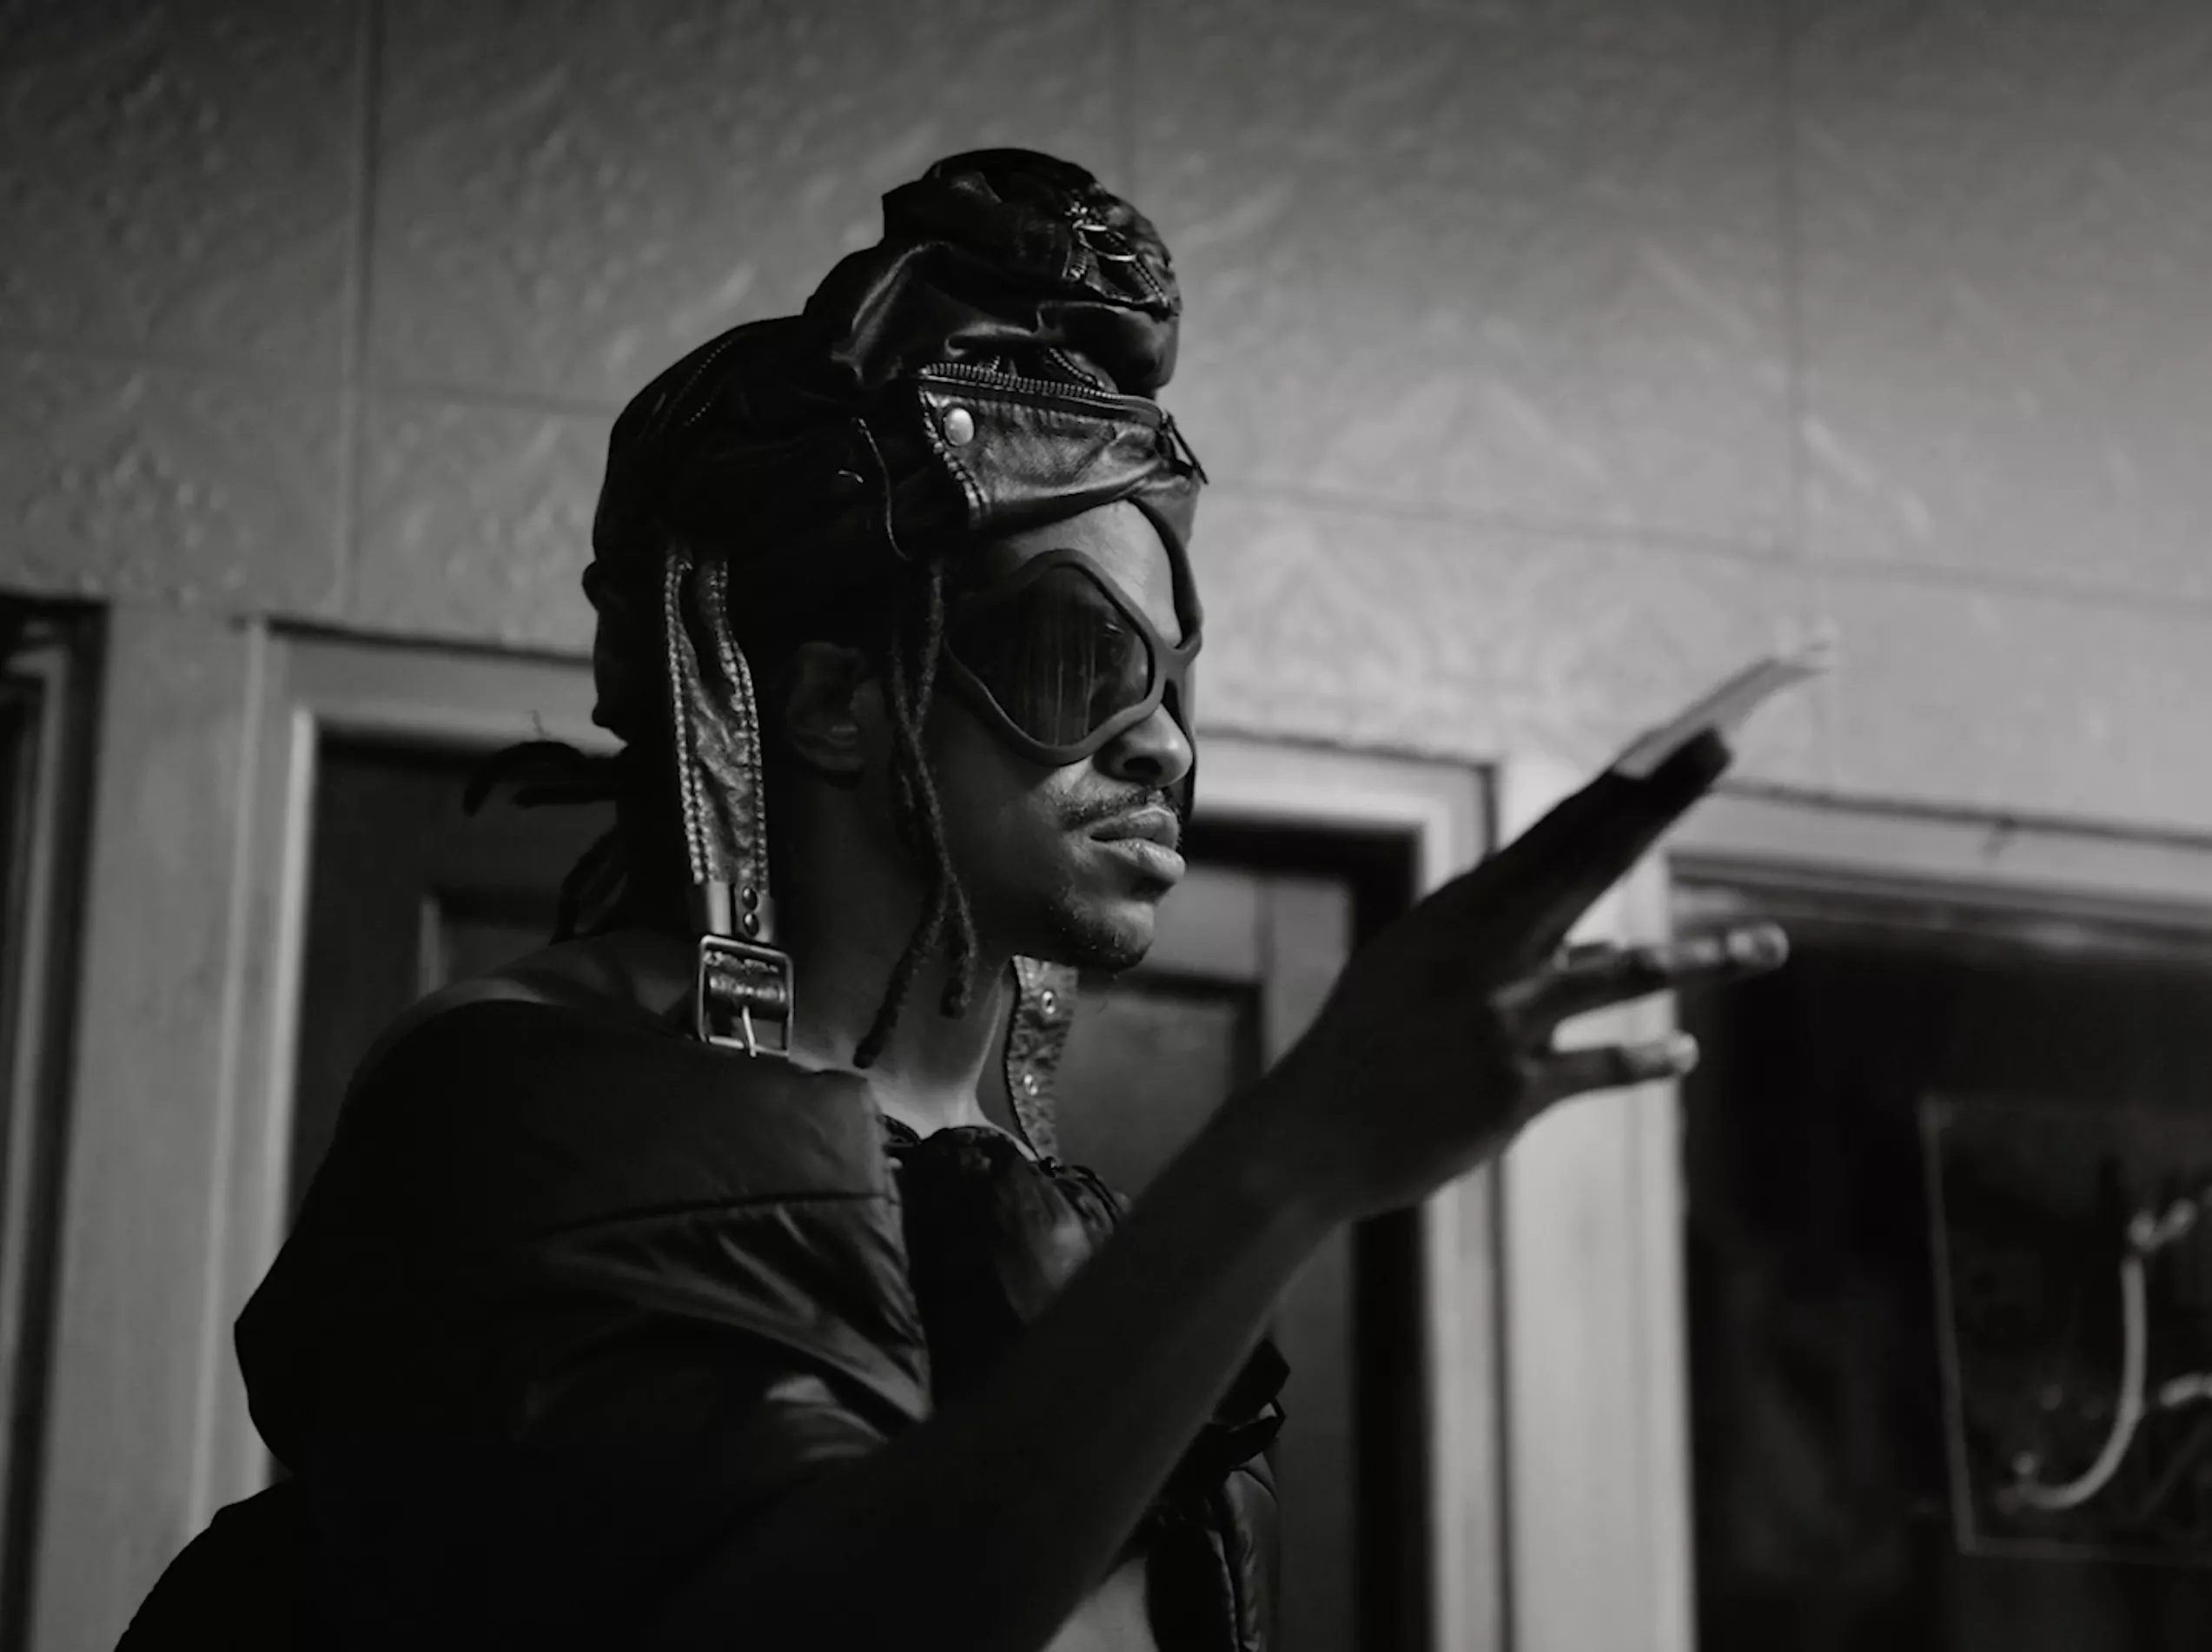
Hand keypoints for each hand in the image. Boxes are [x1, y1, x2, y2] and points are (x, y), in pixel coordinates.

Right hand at [1247, 732, 1787, 1222]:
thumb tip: (1596, 949)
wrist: (1312, 1132)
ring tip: (1772, 945)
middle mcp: (1490, 949)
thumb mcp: (1422, 967)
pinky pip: (1603, 1068)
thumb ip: (1507, 949)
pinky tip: (1683, 1054)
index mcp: (1465, 909)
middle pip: (1595, 858)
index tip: (1685, 732)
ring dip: (1708, 958)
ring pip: (1627, 972)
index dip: (1629, 779)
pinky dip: (1648, 1061)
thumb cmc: (1371, 1042)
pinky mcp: (1516, 1090)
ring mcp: (1505, 1019)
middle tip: (1722, 747)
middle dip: (1663, 799)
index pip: (1562, 827)